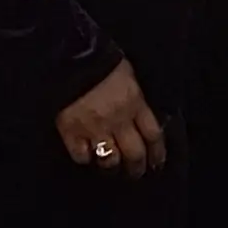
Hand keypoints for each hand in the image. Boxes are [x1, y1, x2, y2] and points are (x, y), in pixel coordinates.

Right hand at [54, 59, 165, 179]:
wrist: (70, 54)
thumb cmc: (102, 60)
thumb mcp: (128, 74)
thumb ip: (135, 97)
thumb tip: (140, 114)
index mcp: (135, 102)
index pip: (153, 134)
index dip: (158, 152)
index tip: (157, 162)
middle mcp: (118, 120)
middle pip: (134, 153)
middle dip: (137, 167)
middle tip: (136, 173)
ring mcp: (94, 128)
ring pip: (110, 160)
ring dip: (112, 165)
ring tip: (112, 167)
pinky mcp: (71, 132)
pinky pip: (82, 156)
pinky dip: (85, 157)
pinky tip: (86, 154)